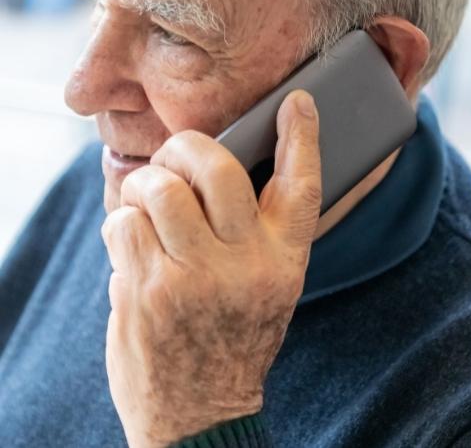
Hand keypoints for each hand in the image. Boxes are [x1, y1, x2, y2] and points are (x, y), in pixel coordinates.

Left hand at [100, 89, 320, 447]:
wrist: (199, 414)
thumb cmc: (234, 334)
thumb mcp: (267, 285)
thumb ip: (255, 230)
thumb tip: (220, 165)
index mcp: (283, 261)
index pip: (303, 187)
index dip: (303, 136)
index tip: (297, 101)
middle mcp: (243, 266)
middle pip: (218, 169)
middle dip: (187, 147)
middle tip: (177, 156)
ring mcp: (192, 279)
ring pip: (159, 188)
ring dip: (145, 187)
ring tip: (148, 206)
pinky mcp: (146, 293)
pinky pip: (123, 223)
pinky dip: (122, 224)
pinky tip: (134, 249)